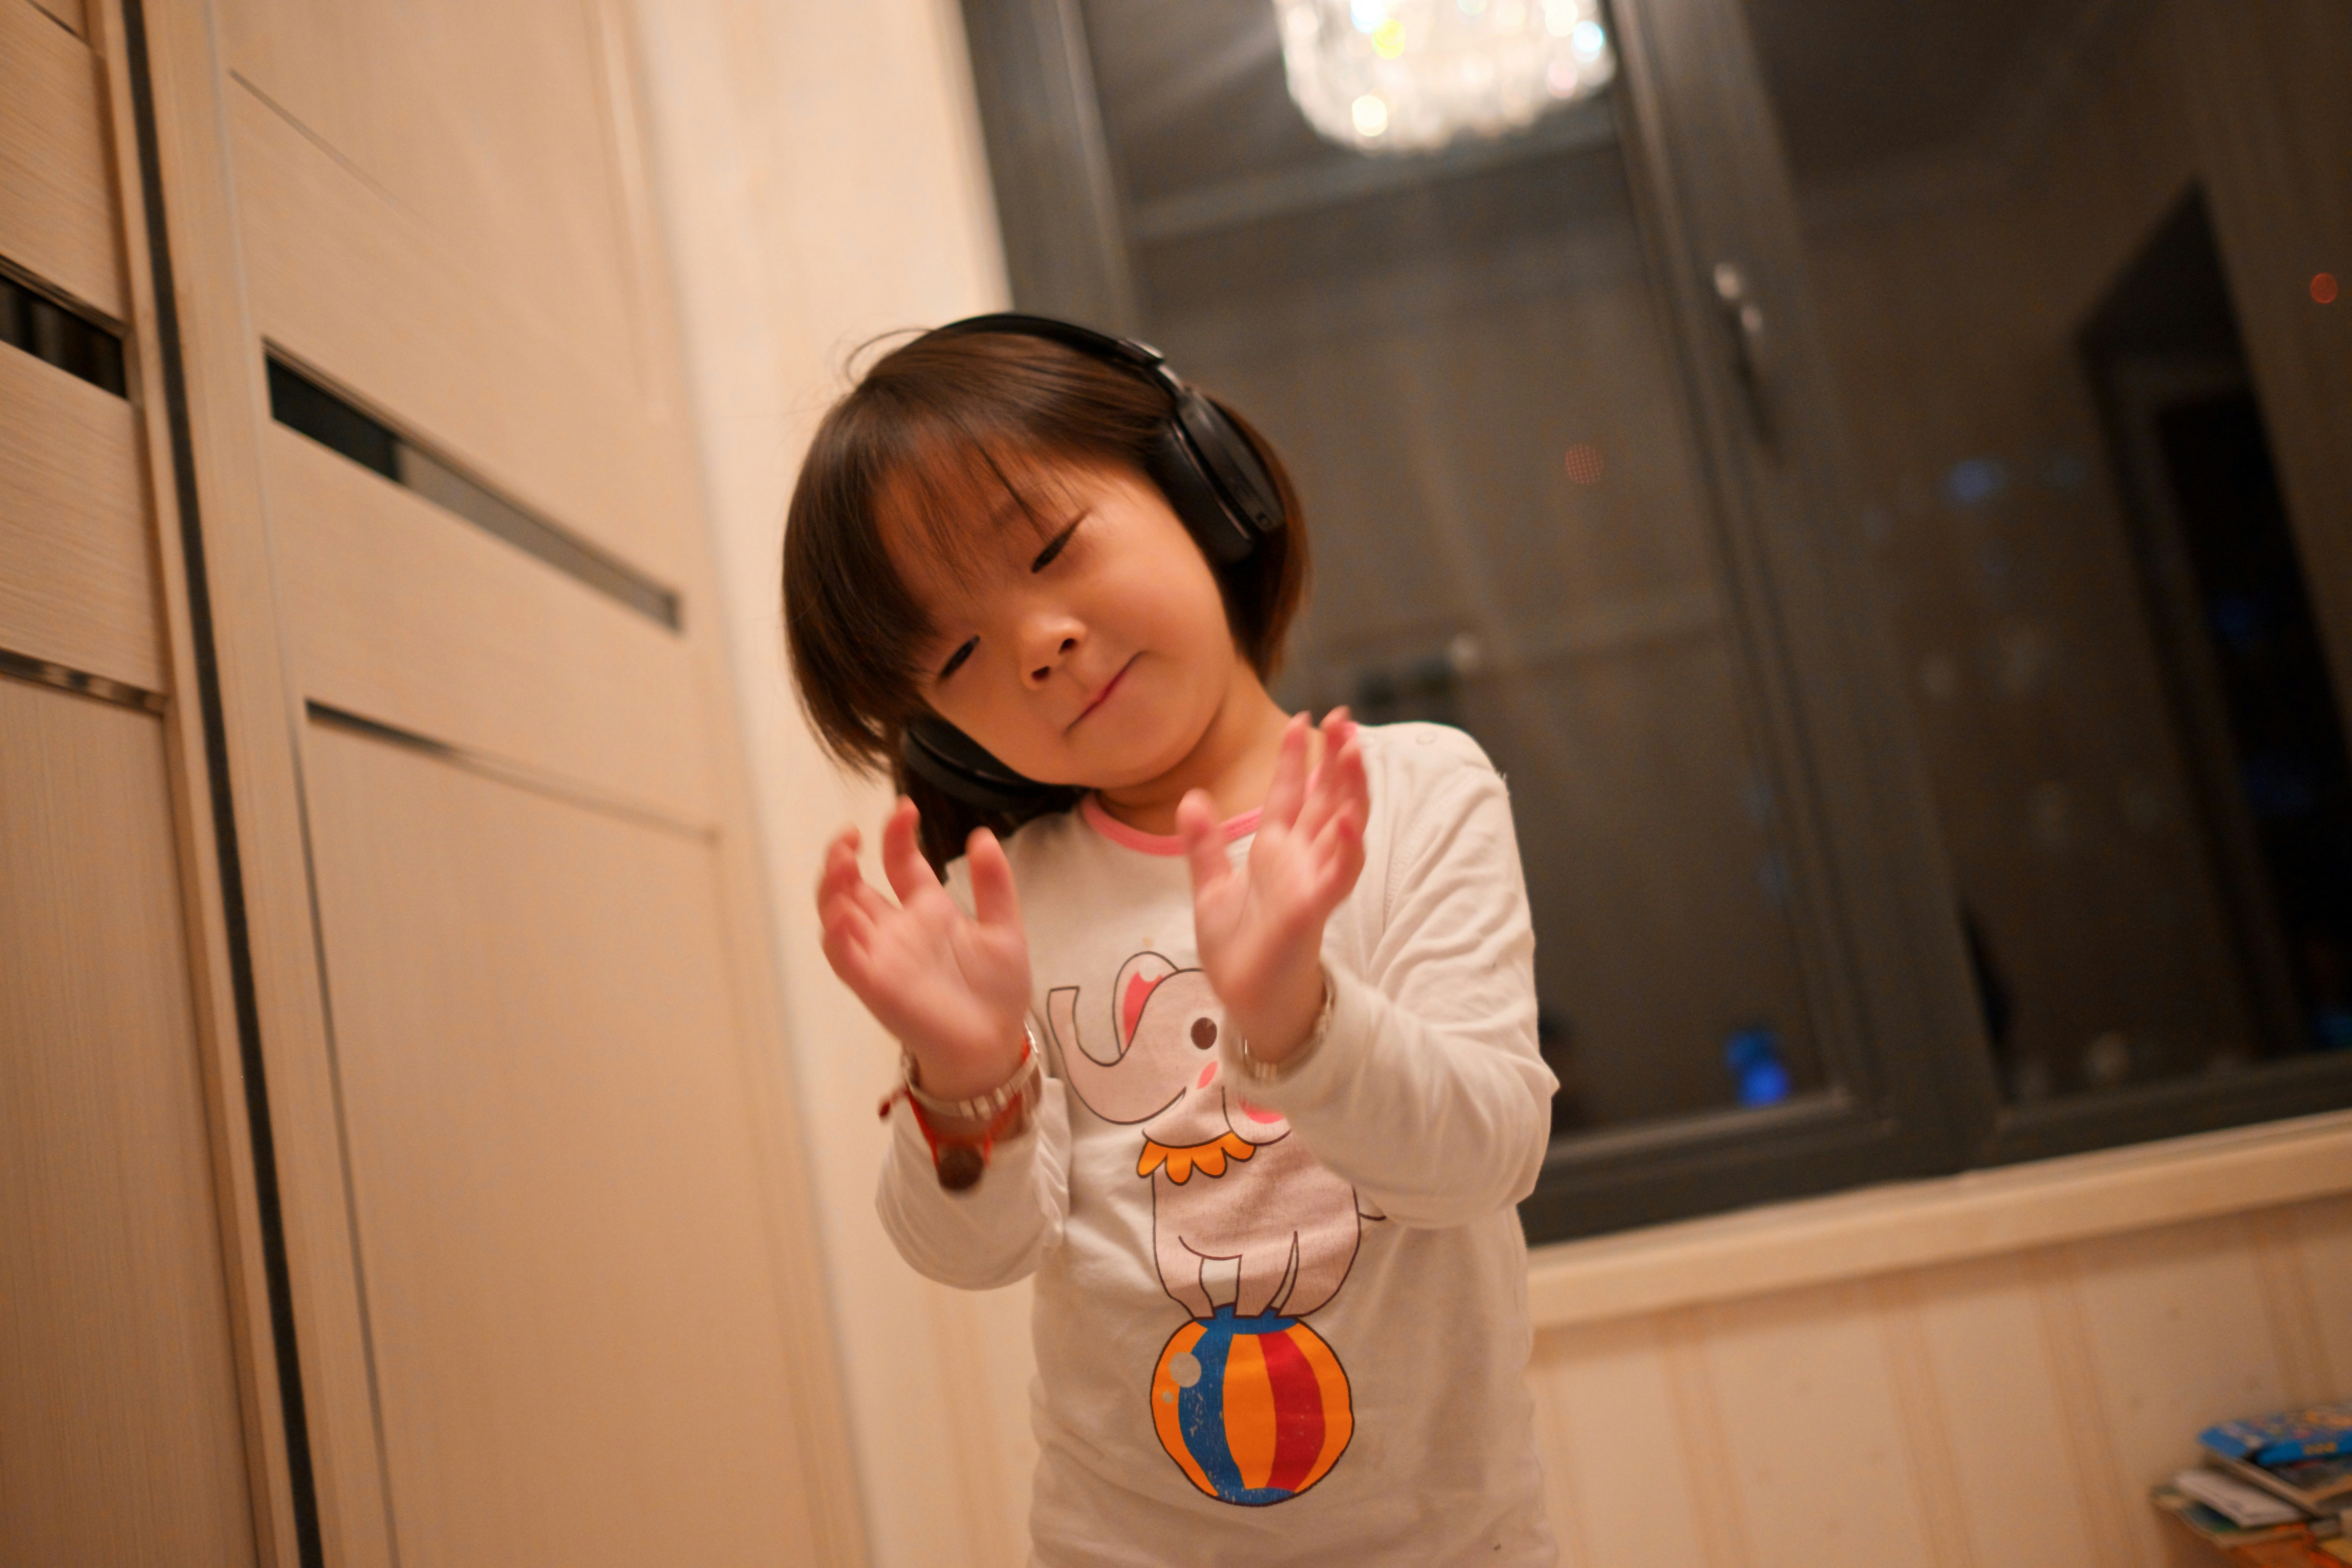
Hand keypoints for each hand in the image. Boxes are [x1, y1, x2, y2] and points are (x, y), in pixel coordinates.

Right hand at [817, 798, 1032, 1100]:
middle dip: (843, 857)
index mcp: (927, 911)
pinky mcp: (874, 985)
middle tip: (851, 835)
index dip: (896, 835)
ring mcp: (882, 956)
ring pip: (838, 915)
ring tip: (842, 861)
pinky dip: (837, 935)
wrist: (995, 1046)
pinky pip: (844, 958)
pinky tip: (842, 913)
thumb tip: (981, 835)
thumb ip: (994, 885)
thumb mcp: (1004, 929)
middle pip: (853, 887)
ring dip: (832, 888)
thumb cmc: (997, 992)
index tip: (906, 809)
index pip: (899, 863)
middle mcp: (897, 930)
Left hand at [1179, 709, 1368, 1064]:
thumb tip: (1191, 798)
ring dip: (1351, 790)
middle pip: (1326, 799)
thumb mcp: (1210, 887)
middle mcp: (1300, 861)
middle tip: (1345, 717)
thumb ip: (1203, 845)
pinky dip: (1345, 847)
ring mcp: (1311, 882)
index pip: (1291, 794)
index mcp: (1276, 852)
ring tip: (1354, 750)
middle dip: (1337, 759)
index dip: (1298, 758)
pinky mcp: (1313, 909)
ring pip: (1342, 827)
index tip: (1303, 719)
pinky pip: (1338, 875)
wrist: (1245, 999)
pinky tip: (1346, 818)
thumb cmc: (1238, 947)